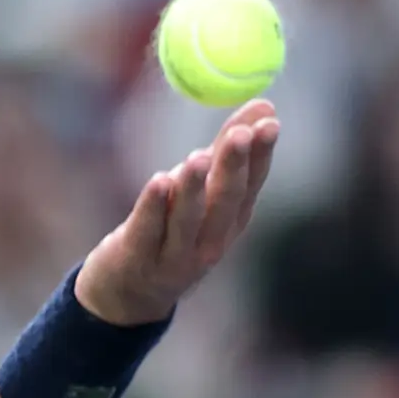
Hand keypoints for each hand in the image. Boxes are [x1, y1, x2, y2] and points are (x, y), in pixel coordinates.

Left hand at [73, 102, 280, 326]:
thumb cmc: (171, 230)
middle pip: (224, 203)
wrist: (129, 293)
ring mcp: (175, 256)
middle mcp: (210, 242)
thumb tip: (265, 104)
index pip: (252, 185)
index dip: (261, 154)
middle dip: (234, 167)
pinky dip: (153, 206)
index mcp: (230, 223)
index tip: (269, 122)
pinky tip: (158, 181)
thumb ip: (227, 148)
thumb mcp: (204, 192)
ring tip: (199, 156)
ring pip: (187, 220)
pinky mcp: (138, 259)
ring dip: (194, 188)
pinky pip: (147, 230)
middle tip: (239, 134)